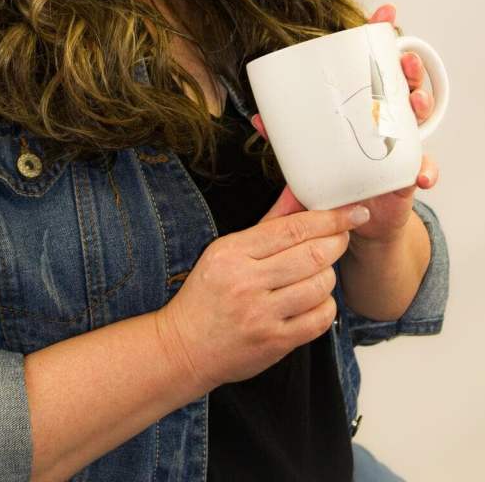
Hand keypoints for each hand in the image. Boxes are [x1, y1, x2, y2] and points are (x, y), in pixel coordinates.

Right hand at [154, 198, 366, 393]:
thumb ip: (268, 222)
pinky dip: (325, 304)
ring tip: (320, 270)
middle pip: (311, 256)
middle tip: (343, 236)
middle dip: (337, 242)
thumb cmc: (207, 294)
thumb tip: (297, 192)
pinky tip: (314, 298)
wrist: (187, 346)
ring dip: (329, 275)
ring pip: (320, 286)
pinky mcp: (275, 342)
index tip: (351, 212)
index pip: (292, 229)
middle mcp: (246, 283)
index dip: (328, 219)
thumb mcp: (227, 250)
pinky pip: (319, 319)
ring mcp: (261, 315)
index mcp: (232, 253)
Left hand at [249, 4, 439, 244]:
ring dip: (420, 105)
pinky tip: (421, 172)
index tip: (385, 14)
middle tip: (404, 60)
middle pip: (405, 82)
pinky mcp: (410, 172)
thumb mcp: (312, 150)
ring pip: (419, 116)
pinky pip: (424, 167)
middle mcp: (389, 116)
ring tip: (415, 102)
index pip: (377, 64)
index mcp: (367, 102)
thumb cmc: (340, 173)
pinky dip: (426, 169)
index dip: (383, 37)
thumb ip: (289, 135)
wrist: (360, 215)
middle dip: (409, 67)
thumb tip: (259, 119)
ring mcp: (403, 142)